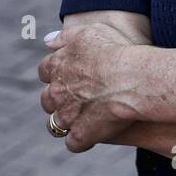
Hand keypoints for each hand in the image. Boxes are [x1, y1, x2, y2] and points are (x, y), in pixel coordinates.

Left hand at [38, 21, 144, 152]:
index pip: (45, 72)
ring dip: (68, 122)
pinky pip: (73, 143)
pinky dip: (81, 141)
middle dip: (59, 100)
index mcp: (56, 66)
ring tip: (85, 120)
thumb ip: (65, 36)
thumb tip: (48, 41)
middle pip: (48, 100)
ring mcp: (67, 115)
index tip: (69, 75)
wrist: (130, 77)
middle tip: (77, 99)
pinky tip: (93, 136)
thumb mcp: (87, 32)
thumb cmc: (114, 50)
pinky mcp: (80, 134)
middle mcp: (56, 91)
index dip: (56, 75)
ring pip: (56, 124)